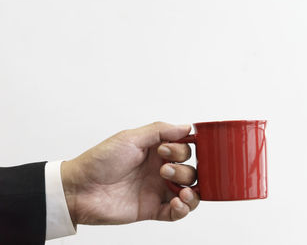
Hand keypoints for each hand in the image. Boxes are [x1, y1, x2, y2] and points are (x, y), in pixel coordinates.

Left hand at [60, 122, 198, 225]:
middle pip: (190, 171)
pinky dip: (183, 209)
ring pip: (189, 192)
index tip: (167, 151)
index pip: (185, 150)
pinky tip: (177, 203)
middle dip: (183, 171)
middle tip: (164, 170)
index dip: (183, 150)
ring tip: (181, 191)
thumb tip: (186, 126)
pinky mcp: (153, 209)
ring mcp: (157, 190)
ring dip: (192, 191)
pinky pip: (177, 213)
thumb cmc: (100, 161)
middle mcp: (159, 170)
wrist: (80, 189)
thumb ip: (160, 131)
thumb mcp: (130, 138)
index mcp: (156, 152)